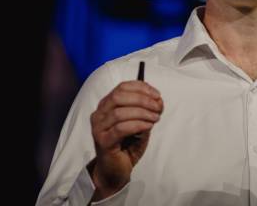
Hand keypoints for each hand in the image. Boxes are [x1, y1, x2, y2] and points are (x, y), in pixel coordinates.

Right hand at [89, 81, 163, 199]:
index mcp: (106, 105)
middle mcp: (99, 114)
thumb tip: (157, 100)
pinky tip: (147, 126)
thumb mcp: (139, 123)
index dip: (141, 88)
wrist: (115, 169)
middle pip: (119, 96)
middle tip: (158, 107)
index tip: (157, 95)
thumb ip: (145, 110)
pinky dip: (137, 125)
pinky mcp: (102, 142)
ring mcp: (98, 128)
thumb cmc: (127, 145)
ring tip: (155, 118)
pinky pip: (120, 128)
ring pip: (120, 112)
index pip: (122, 87)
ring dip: (142, 113)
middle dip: (143, 99)